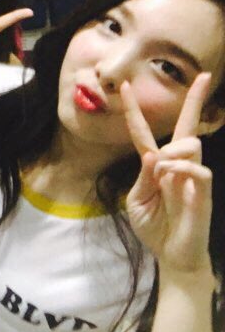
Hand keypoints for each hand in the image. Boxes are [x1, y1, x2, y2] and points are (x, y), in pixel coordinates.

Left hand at [123, 74, 214, 274]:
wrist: (172, 255)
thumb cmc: (154, 227)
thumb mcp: (136, 200)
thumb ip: (142, 177)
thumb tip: (153, 154)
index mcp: (155, 165)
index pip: (144, 132)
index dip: (135, 110)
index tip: (125, 85)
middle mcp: (175, 165)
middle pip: (186, 126)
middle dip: (196, 101)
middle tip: (206, 76)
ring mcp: (191, 176)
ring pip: (190, 144)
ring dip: (172, 152)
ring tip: (162, 170)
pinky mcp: (202, 191)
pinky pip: (198, 169)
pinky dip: (181, 168)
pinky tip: (170, 176)